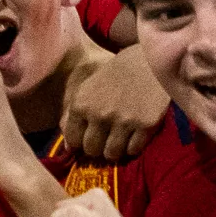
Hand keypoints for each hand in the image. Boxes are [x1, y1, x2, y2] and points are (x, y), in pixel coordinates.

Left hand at [61, 47, 170, 161]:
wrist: (147, 62)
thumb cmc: (113, 76)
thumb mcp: (86, 91)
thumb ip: (72, 118)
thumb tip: (68, 148)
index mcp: (80, 105)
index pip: (73, 141)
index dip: (80, 144)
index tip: (89, 140)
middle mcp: (100, 115)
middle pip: (92, 150)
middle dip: (97, 149)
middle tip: (105, 142)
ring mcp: (124, 120)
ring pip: (112, 154)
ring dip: (114, 151)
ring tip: (119, 141)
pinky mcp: (146, 125)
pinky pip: (133, 150)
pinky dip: (132, 148)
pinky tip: (133, 137)